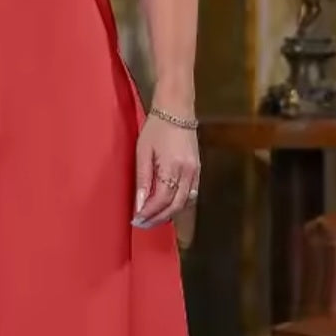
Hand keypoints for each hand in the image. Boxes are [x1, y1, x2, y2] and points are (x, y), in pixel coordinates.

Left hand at [132, 113, 199, 227]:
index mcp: (173, 167)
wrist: (177, 111)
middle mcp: (188, 173)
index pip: (161, 199)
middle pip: (175, 206)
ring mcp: (196, 172)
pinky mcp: (198, 170)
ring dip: (168, 214)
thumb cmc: (156, 128)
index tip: (136, 220)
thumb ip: (142, 180)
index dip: (149, 213)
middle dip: (158, 218)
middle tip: (142, 224)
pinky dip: (178, 204)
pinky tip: (166, 207)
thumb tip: (139, 205)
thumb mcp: (143, 152)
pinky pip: (190, 195)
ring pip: (185, 203)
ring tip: (152, 219)